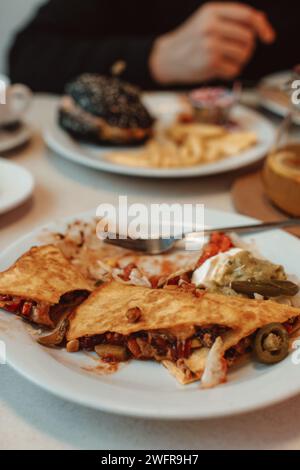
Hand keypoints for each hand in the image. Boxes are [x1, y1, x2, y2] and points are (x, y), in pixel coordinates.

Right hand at [149, 2, 274, 84]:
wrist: (167, 58)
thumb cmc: (191, 40)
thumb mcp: (208, 21)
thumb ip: (232, 19)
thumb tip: (262, 22)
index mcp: (212, 11)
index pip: (247, 16)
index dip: (262, 26)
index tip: (268, 37)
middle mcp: (211, 26)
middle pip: (248, 38)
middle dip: (247, 48)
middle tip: (235, 52)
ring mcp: (210, 45)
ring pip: (244, 54)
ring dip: (239, 61)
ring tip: (225, 60)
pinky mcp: (210, 63)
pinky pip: (234, 69)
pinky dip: (230, 72)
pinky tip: (218, 69)